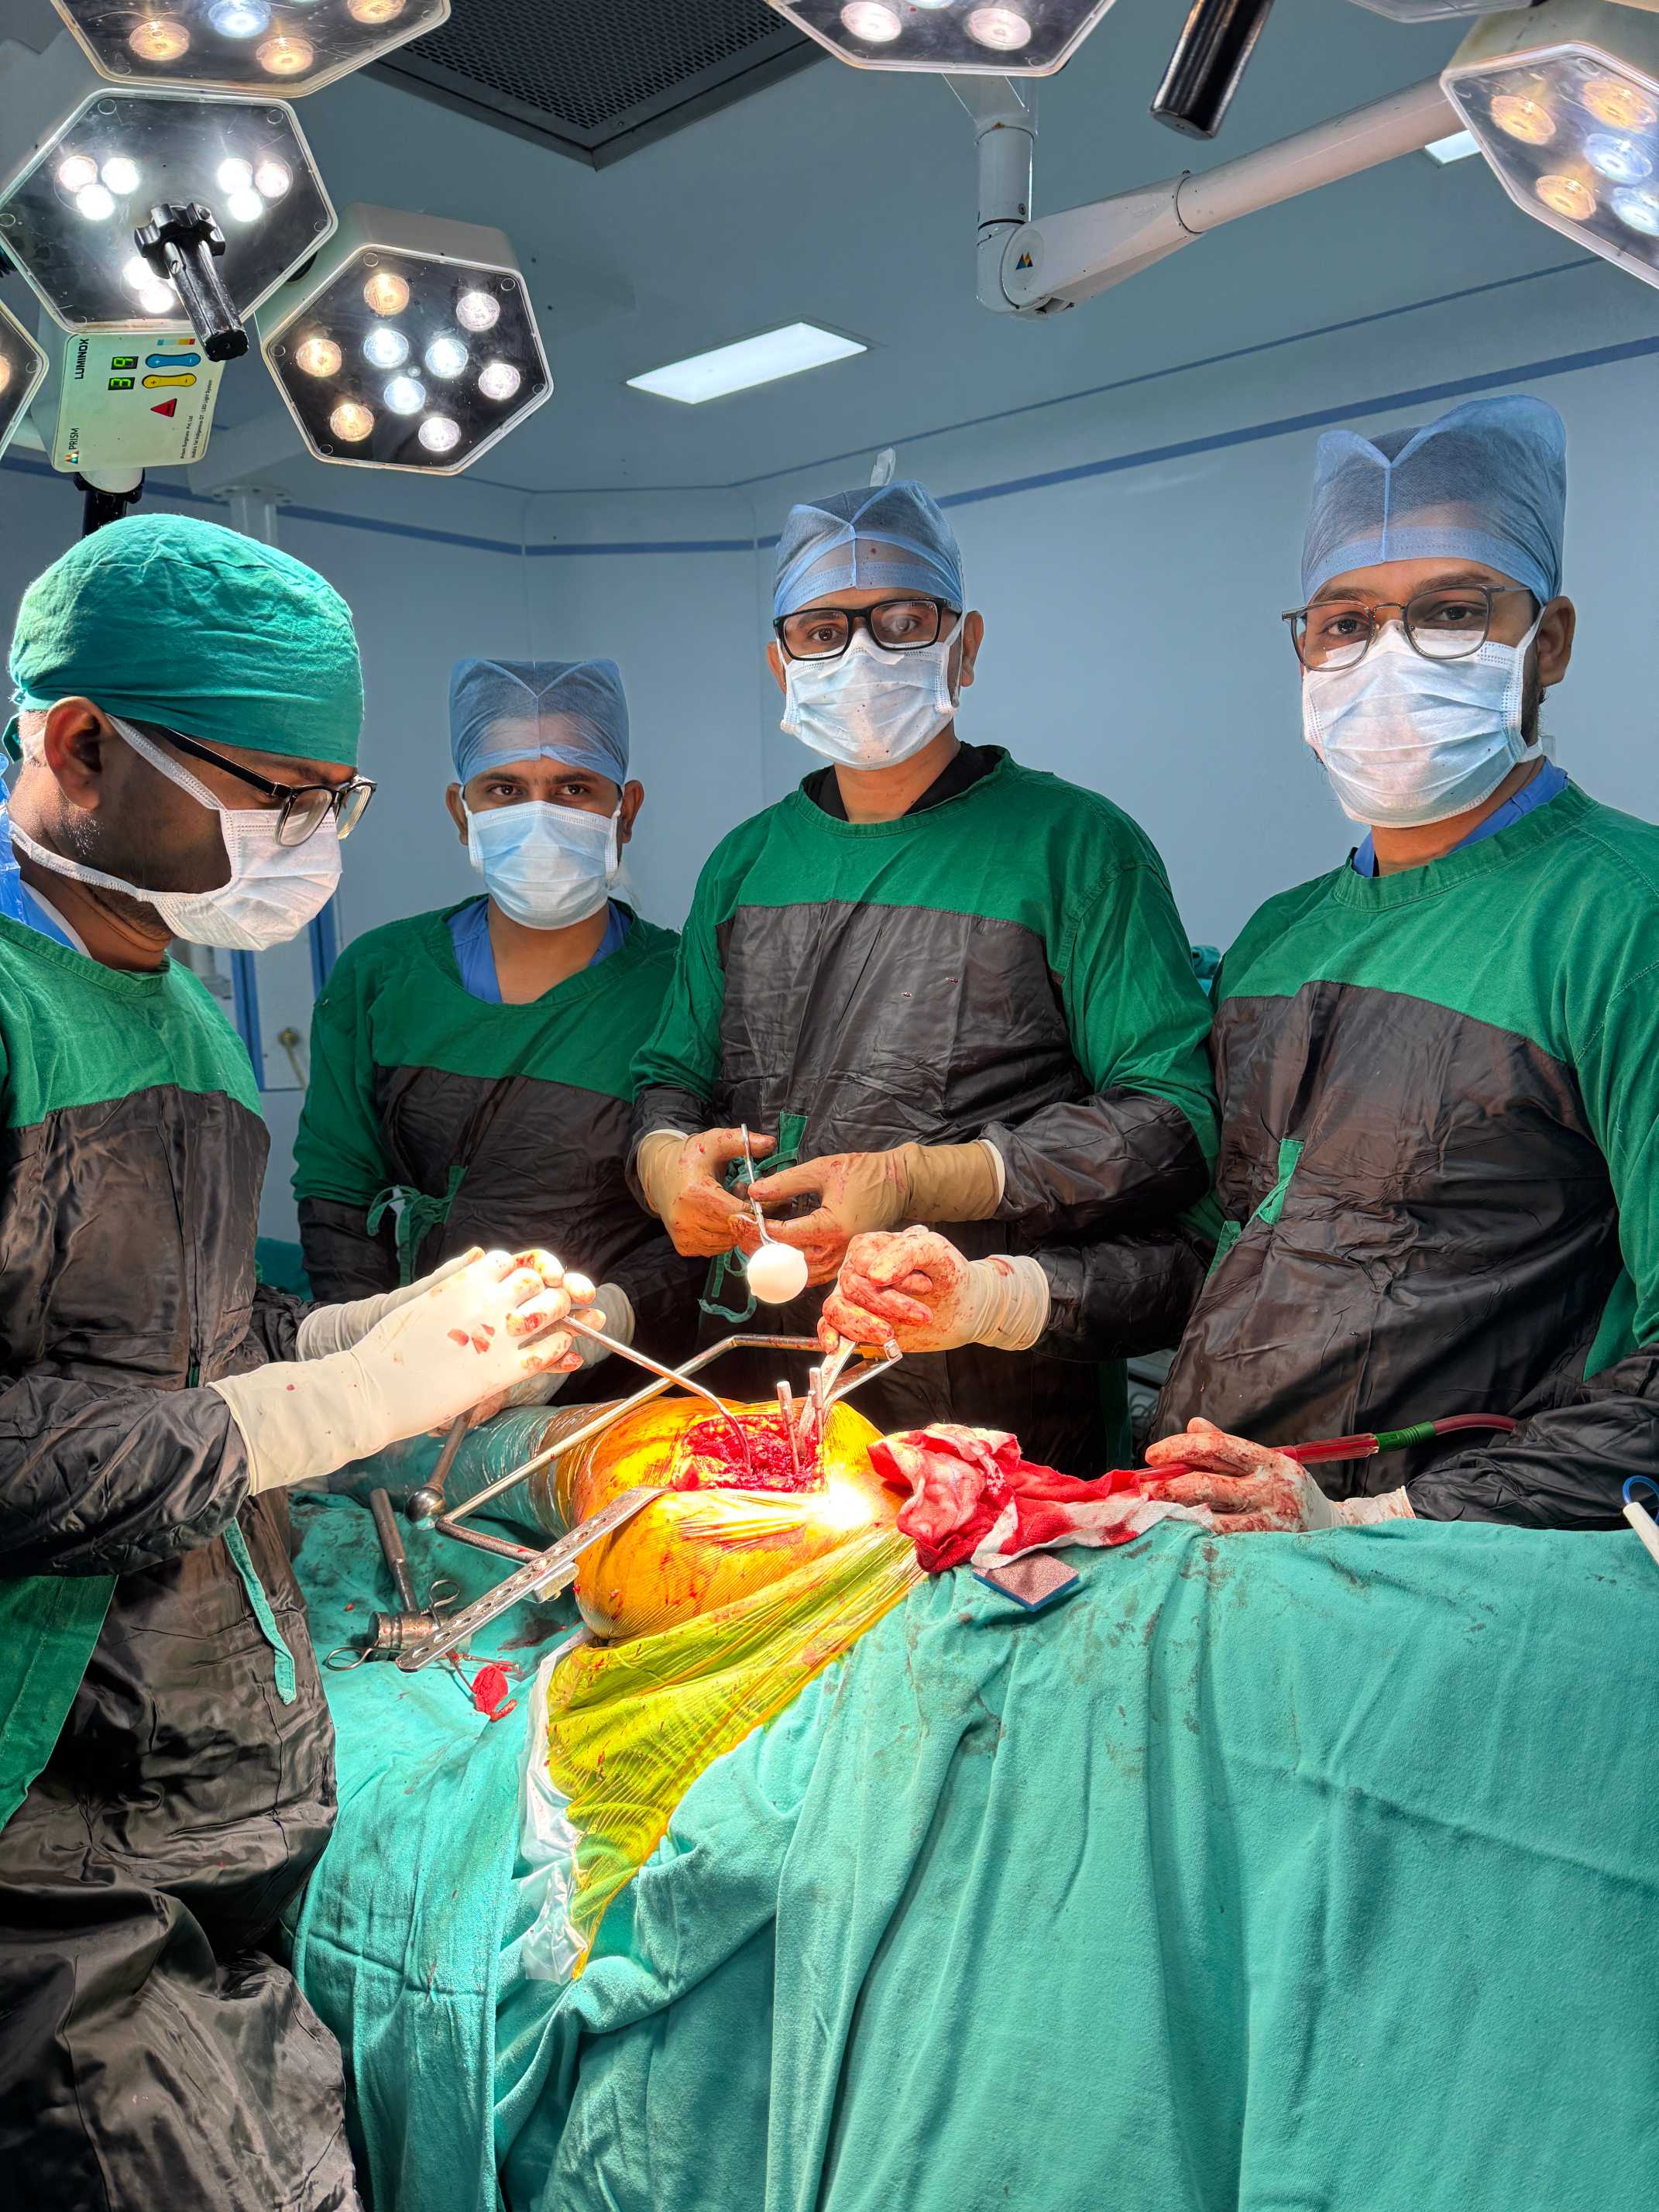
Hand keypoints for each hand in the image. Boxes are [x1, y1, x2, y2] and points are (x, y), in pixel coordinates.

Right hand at [213, 1248, 601, 1489]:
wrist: (371, 1389)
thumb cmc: (388, 1350)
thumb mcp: (420, 1298)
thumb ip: (455, 1278)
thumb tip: (479, 1258)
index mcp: (464, 1280)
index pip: (514, 1261)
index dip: (532, 1269)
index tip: (538, 1280)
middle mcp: (485, 1299)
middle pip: (540, 1281)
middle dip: (557, 1288)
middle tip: (569, 1298)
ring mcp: (497, 1333)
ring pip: (552, 1309)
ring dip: (567, 1313)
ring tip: (575, 1319)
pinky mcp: (501, 1369)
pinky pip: (547, 1350)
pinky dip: (561, 1348)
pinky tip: (565, 1352)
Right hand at [635, 1128, 772, 1257]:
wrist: (659, 1175)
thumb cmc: (690, 1159)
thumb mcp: (714, 1142)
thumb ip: (741, 1141)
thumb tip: (770, 1142)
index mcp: (695, 1194)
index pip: (740, 1212)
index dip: (758, 1207)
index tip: (766, 1196)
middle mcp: (686, 1220)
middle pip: (736, 1229)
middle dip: (749, 1216)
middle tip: (744, 1195)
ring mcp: (684, 1236)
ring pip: (730, 1242)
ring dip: (737, 1226)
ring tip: (729, 1202)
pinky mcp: (685, 1247)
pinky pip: (719, 1248)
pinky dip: (725, 1235)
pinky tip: (719, 1215)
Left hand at [750, 1139, 1001, 1286]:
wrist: (899, 1184)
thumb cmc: (864, 1173)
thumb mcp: (822, 1169)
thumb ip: (786, 1182)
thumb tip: (753, 1192)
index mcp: (832, 1226)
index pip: (785, 1236)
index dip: (758, 1228)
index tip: (741, 1217)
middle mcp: (838, 1249)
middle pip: (788, 1261)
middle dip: (760, 1248)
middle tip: (740, 1232)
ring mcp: (843, 1260)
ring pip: (799, 1274)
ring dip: (774, 1261)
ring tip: (752, 1242)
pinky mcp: (845, 1262)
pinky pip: (813, 1274)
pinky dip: (792, 1268)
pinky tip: (776, 1254)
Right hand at [823, 1229, 1051, 1355]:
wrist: (964, 1306)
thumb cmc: (950, 1275)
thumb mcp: (936, 1253)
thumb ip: (906, 1253)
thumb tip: (873, 1275)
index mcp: (872, 1245)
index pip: (863, 1262)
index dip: (892, 1279)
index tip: (925, 1287)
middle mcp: (858, 1269)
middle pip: (852, 1287)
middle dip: (888, 1306)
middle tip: (922, 1316)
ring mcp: (855, 1297)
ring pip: (837, 1308)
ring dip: (863, 1325)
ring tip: (891, 1336)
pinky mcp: (857, 1321)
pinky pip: (830, 1326)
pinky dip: (829, 1336)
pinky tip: (835, 1346)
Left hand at [1143, 1420, 1412, 1531]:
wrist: (1335, 1531)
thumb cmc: (1288, 1493)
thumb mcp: (1265, 1464)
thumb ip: (1229, 1448)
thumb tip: (1194, 1424)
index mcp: (1267, 1460)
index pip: (1216, 1445)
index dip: (1178, 1447)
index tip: (1152, 1455)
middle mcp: (1270, 1488)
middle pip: (1208, 1484)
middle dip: (1170, 1486)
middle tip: (1146, 1489)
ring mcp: (1271, 1521)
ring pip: (1213, 1519)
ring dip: (1179, 1517)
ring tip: (1157, 1514)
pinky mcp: (1269, 1549)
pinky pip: (1226, 1546)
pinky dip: (1201, 1541)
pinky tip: (1183, 1538)